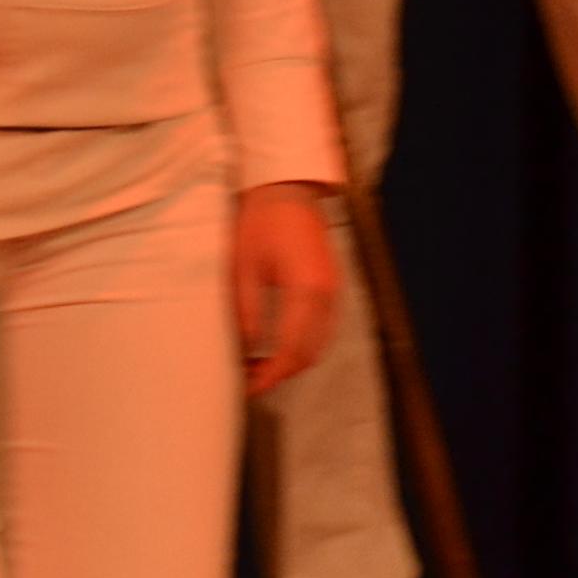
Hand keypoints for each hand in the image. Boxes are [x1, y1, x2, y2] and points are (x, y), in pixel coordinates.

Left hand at [234, 184, 340, 396]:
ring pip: (319, 343)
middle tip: (250, 382)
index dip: (271, 375)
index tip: (249, 389)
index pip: (292, 350)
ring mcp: (334, 290)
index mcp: (306, 290)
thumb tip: (248, 350)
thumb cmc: (260, 221)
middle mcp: (327, 295)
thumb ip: (248, 312)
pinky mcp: (333, 284)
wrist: (286, 188)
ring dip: (292, 361)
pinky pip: (323, 328)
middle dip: (281, 374)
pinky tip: (277, 346)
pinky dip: (303, 344)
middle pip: (309, 353)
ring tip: (258, 367)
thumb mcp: (243, 267)